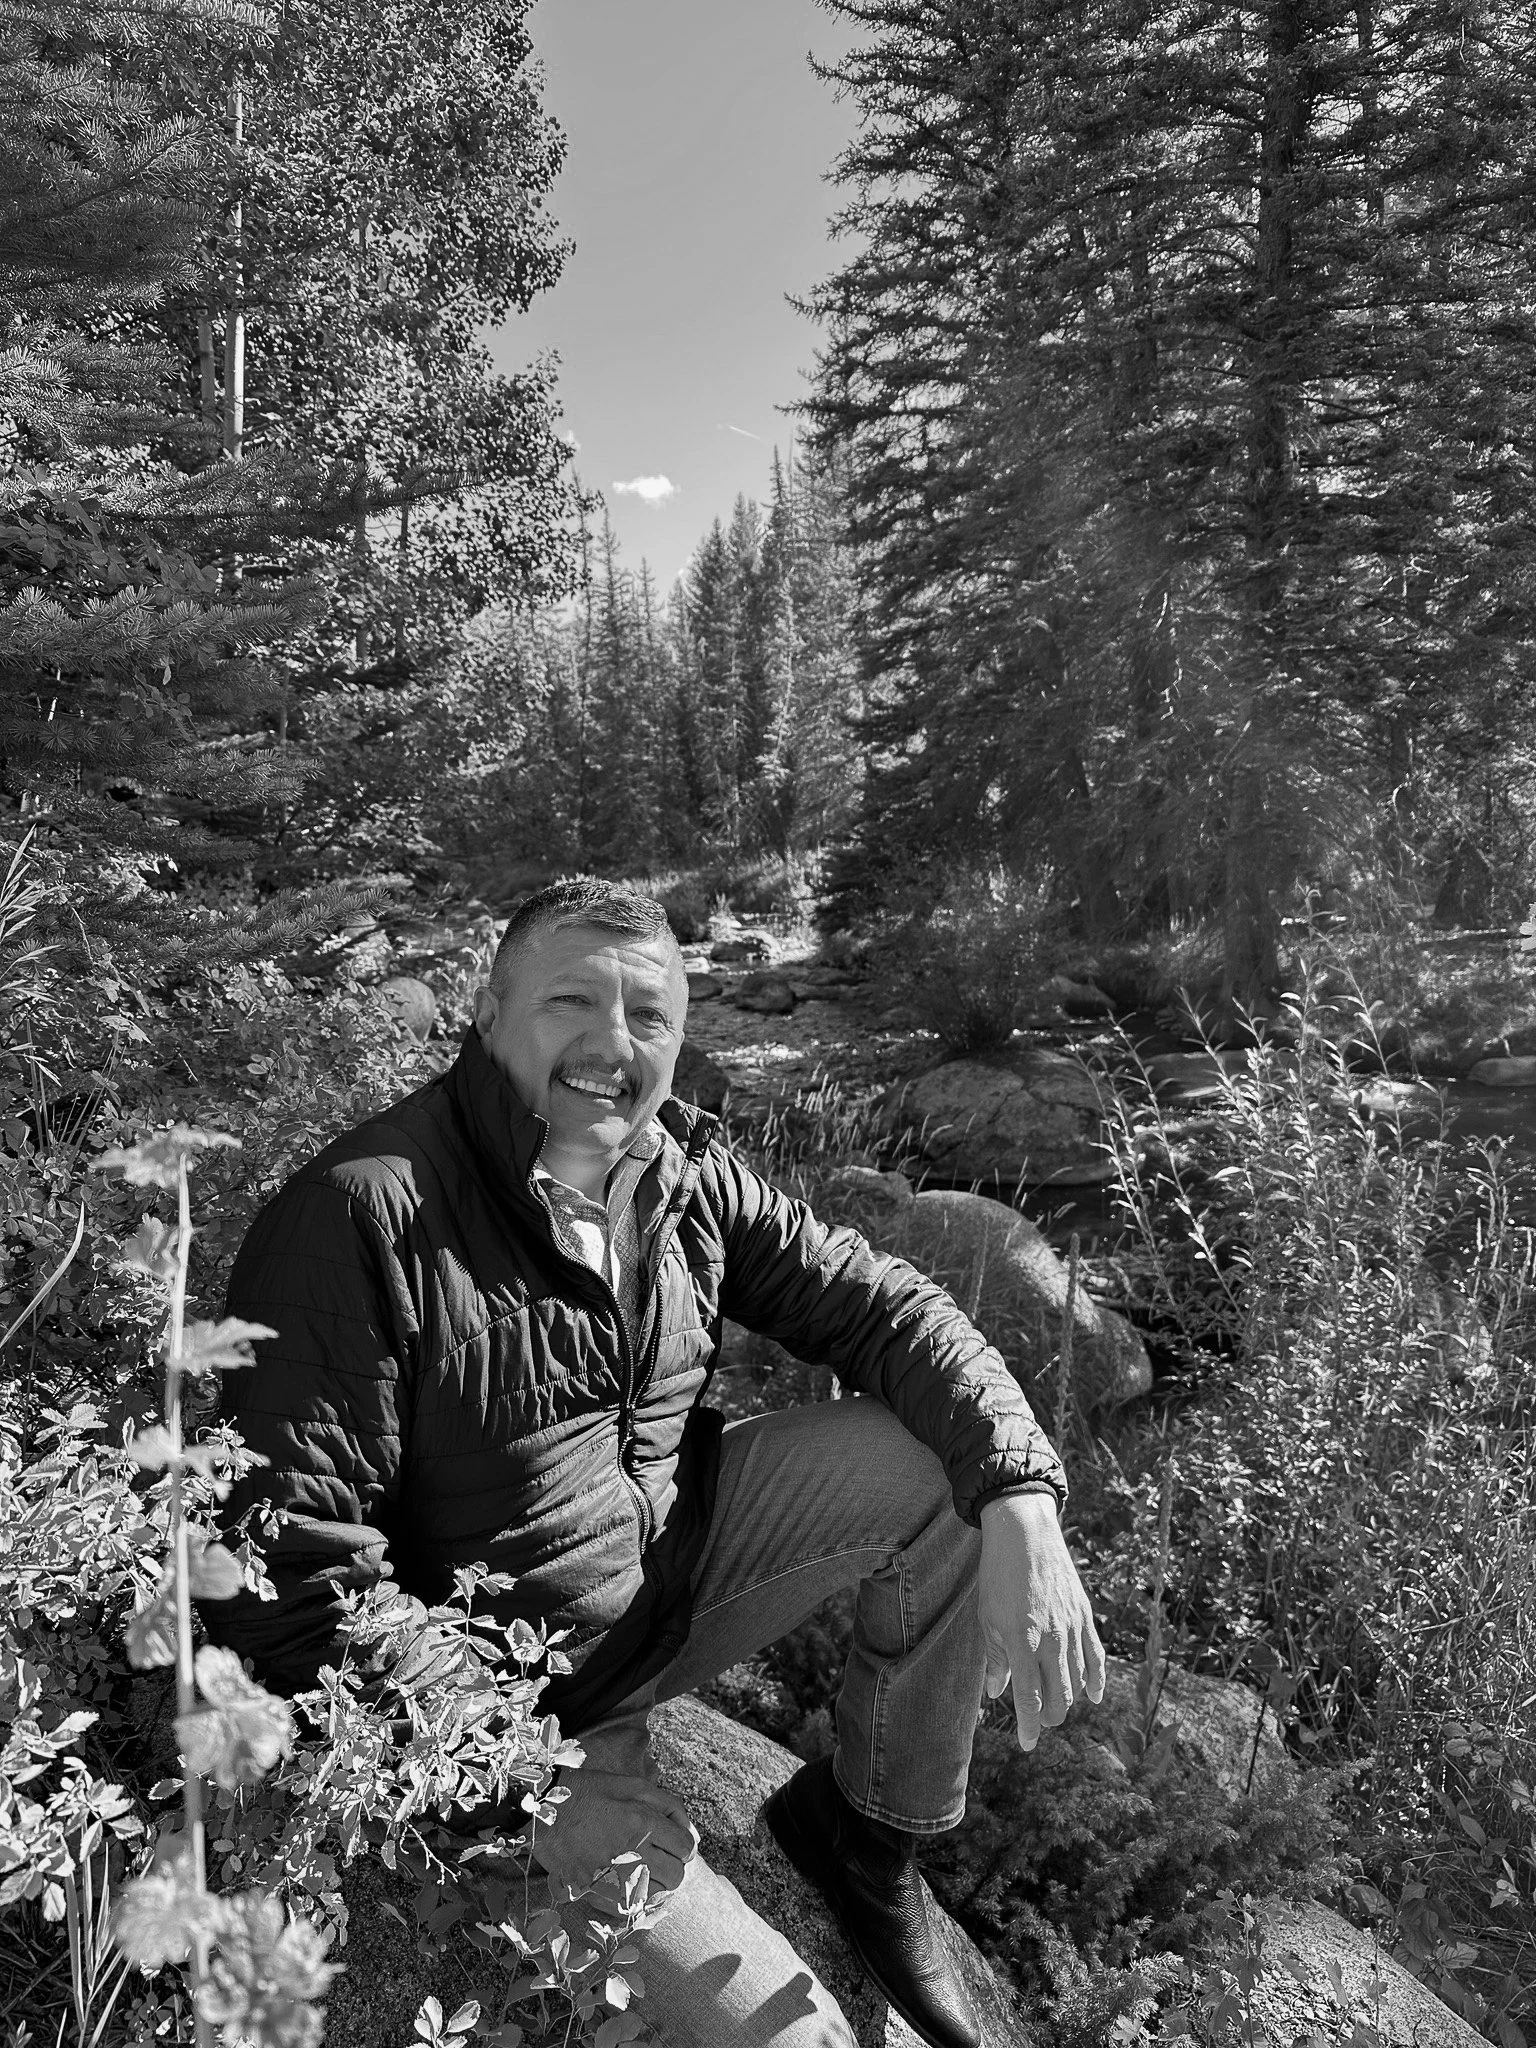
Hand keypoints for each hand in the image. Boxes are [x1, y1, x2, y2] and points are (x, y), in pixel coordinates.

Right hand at [528, 1766, 698, 1897]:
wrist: (541, 1809)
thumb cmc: (589, 1792)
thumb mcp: (631, 1785)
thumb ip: (667, 1805)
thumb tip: (691, 1833)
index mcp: (641, 1820)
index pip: (686, 1848)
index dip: (684, 1846)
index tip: (674, 1843)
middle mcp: (630, 1850)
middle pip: (676, 1876)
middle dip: (674, 1867)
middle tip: (659, 1857)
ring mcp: (611, 1875)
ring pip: (655, 1895)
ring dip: (656, 1884)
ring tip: (642, 1868)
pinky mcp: (593, 1891)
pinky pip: (629, 1908)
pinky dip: (632, 1898)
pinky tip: (624, 1881)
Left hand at [979, 1492, 1104, 1750]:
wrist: (1025, 1534)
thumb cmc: (998, 1576)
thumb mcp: (988, 1618)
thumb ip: (995, 1658)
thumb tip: (997, 1692)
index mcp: (1021, 1641)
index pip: (1030, 1697)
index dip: (1030, 1726)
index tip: (1028, 1745)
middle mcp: (1050, 1639)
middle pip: (1059, 1696)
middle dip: (1050, 1716)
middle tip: (1039, 1722)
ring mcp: (1072, 1628)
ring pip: (1078, 1680)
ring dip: (1068, 1700)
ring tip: (1057, 1706)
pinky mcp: (1084, 1616)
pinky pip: (1096, 1656)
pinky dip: (1096, 1679)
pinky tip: (1093, 1697)